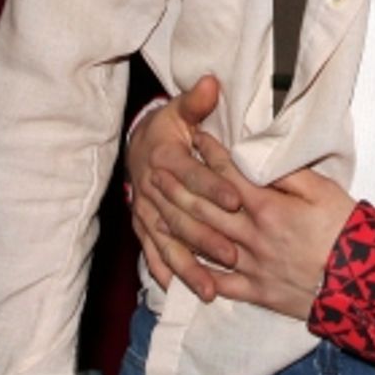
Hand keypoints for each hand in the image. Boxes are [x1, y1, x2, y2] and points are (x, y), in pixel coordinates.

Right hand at [127, 74, 241, 300]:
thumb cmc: (169, 128)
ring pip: (167, 242)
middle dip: (207, 235)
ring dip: (187, 264)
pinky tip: (178, 292)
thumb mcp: (181, 109)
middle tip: (234, 253)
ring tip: (210, 287)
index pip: (191, 174)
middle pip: (181, 215)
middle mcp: (152, 188)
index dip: (213, 186)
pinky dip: (164, 272)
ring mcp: (146, 212)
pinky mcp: (143, 227)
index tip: (237, 199)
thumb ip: (197, 101)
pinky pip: (151, 252)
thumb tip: (211, 82)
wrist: (137, 146)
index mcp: (165, 158)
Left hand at [150, 132, 355, 319]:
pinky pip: (218, 283)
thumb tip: (260, 158)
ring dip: (177, 226)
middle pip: (205, 208)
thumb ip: (288, 174)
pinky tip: (179, 266)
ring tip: (156, 211)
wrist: (359, 280)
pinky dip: (196, 275)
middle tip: (157, 170)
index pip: (229, 175)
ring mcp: (250, 266)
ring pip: (203, 244)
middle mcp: (251, 236)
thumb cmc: (345, 228)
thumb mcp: (323, 190)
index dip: (209, 154)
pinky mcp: (256, 291)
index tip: (194, 137)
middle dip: (179, 187)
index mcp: (267, 207)